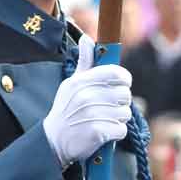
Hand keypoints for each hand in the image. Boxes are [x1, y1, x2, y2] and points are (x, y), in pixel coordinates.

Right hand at [43, 33, 132, 167]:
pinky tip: (104, 132)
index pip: (117, 73)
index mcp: (82, 81)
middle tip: (108, 108)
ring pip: (125, 113)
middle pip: (125, 94)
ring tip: (104, 120)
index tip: (120, 85)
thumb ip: (84, 62)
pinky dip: (116, 133)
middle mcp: (87, 96)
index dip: (124, 80)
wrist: (55, 141)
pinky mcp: (98, 132)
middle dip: (121, 103)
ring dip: (118, 119)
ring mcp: (92, 114)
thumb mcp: (72, 83)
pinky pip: (121, 130)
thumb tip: (86, 38)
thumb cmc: (67, 109)